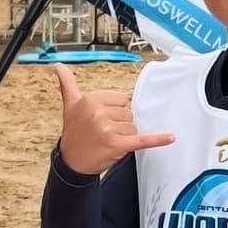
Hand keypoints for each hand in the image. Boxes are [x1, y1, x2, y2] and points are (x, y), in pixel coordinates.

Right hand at [54, 63, 174, 174]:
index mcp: (92, 99)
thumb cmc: (73, 133)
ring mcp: (108, 129)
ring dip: (125, 137)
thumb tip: (57, 66)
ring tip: (107, 141)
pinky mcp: (117, 144)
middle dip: (120, 125)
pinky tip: (170, 137)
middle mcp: (99, 112)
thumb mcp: (69, 105)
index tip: (101, 120)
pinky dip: (157, 139)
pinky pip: (142, 140)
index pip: (122, 100)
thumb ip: (67, 84)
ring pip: (133, 128)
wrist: (71, 162)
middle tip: (103, 133)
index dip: (115, 112)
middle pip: (129, 114)